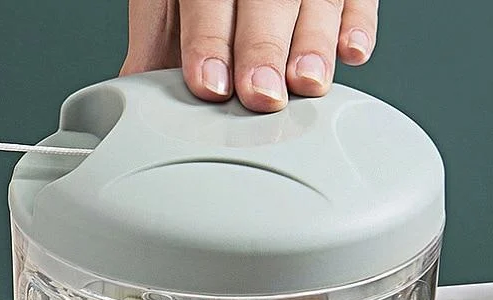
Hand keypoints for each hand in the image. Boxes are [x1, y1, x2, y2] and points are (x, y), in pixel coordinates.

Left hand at [121, 0, 377, 111]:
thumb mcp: (167, 2)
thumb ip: (155, 45)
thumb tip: (134, 97)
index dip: (209, 42)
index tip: (209, 85)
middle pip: (266, 0)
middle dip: (263, 50)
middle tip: (261, 95)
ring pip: (318, 0)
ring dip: (313, 45)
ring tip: (306, 83)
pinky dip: (358, 25)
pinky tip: (352, 53)